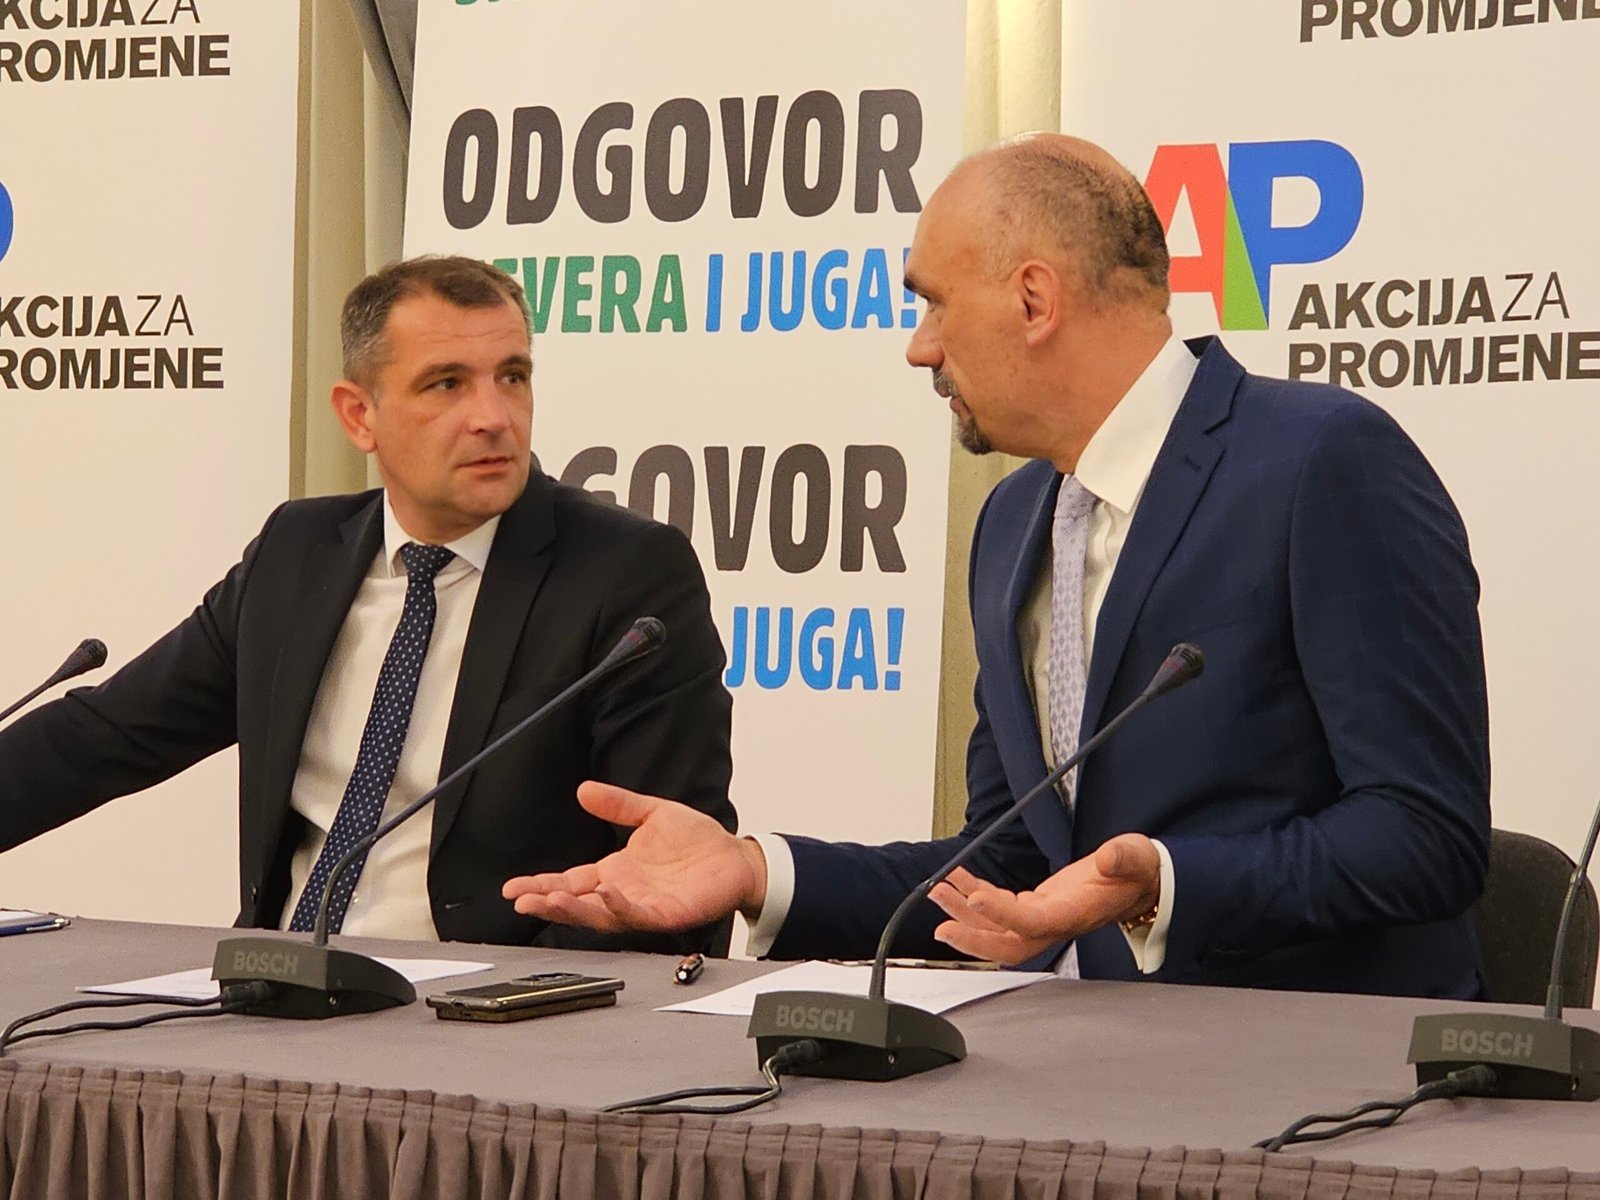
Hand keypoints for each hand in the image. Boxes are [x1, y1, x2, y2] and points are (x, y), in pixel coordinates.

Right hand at [501, 781, 767, 932]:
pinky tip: (606, 893)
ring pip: (599, 915)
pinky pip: (636, 914)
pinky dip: (619, 906)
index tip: (514, 887)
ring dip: (574, 910)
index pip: (570, 881)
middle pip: (577, 903)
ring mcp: (642, 906)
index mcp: (615, 870)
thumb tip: (584, 789)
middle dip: (547, 903)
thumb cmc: (698, 841)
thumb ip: (618, 804)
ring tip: (548, 901)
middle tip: (521, 900)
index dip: (542, 886)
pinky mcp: (665, 914)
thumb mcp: (652, 813)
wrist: (735, 857)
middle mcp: (623, 893)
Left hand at [927, 834, 1159, 964]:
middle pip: (1009, 944)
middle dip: (973, 937)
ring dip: (964, 913)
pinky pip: (1000, 907)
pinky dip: (976, 893)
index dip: (1002, 915)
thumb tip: (1109, 857)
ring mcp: (1044, 916)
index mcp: (1076, 914)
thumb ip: (1124, 859)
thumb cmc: (1138, 872)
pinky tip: (959, 877)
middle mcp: (1056, 922)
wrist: (1142, 882)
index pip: (1034, 923)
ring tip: (939, 889)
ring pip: (997, 928)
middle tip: (941, 923)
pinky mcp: (1037, 905)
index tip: (974, 899)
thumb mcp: (1137, 858)